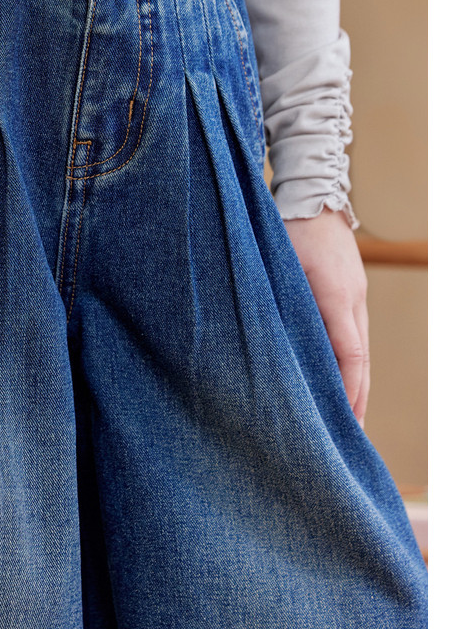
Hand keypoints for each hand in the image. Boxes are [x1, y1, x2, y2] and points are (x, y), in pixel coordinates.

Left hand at [284, 208, 369, 427]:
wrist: (312, 190)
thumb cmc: (287, 226)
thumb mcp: (277, 265)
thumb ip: (276, 305)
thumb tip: (266, 344)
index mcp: (336, 295)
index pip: (351, 354)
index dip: (349, 390)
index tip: (346, 421)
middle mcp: (354, 299)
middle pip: (361, 359)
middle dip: (357, 399)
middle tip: (350, 438)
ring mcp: (356, 294)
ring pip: (359, 349)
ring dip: (355, 383)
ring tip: (347, 419)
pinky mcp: (350, 290)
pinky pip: (353, 333)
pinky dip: (350, 361)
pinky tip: (339, 379)